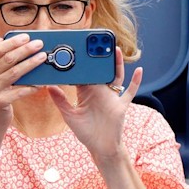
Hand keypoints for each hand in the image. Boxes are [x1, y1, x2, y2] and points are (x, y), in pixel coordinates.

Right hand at [0, 34, 46, 133]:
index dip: (13, 42)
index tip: (27, 37)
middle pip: (8, 59)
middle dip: (25, 50)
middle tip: (39, 44)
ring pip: (16, 72)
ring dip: (31, 63)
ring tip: (43, 57)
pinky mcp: (0, 101)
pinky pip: (19, 91)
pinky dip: (31, 86)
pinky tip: (42, 82)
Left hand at [48, 47, 141, 162]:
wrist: (101, 147)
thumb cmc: (85, 132)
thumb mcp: (69, 116)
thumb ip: (60, 101)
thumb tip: (49, 86)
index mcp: (86, 92)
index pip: (83, 73)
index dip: (79, 62)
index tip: (74, 49)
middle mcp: (99, 91)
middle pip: (100, 70)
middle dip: (98, 57)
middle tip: (96, 41)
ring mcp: (112, 96)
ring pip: (115, 76)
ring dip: (116, 63)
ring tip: (115, 49)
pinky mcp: (121, 104)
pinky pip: (130, 91)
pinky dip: (136, 81)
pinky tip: (139, 70)